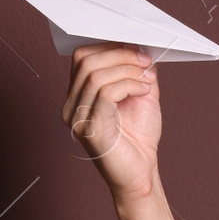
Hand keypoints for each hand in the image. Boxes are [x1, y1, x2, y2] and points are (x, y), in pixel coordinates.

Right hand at [61, 42, 161, 201]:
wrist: (141, 174)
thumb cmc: (138, 138)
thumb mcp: (141, 94)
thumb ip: (137, 70)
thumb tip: (139, 45)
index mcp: (79, 94)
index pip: (82, 56)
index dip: (110, 46)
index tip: (138, 50)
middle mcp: (71, 105)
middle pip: (86, 61)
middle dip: (120, 54)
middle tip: (145, 62)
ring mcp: (77, 118)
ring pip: (95, 74)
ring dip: (128, 70)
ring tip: (147, 79)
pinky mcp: (89, 129)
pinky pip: (105, 93)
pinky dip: (129, 85)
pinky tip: (144, 91)